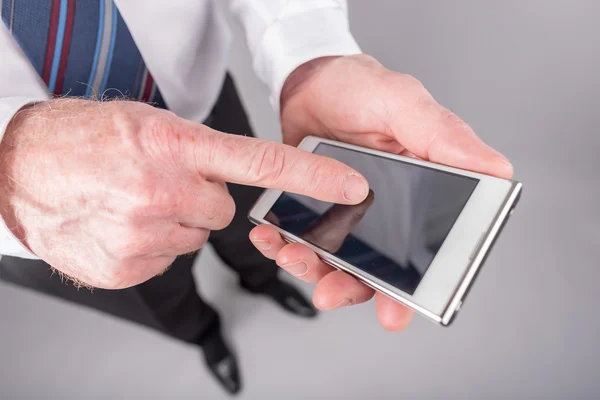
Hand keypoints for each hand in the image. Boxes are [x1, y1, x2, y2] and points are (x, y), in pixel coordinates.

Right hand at [0, 99, 368, 288]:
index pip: (262, 164)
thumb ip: (199, 150)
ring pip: (195, 236)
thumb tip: (234, 180)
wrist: (19, 170)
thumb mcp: (147, 123)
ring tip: (136, 201)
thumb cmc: (82, 140)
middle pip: (225, 211)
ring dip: (175, 221)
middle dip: (202, 198)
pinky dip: (152, 244)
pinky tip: (124, 224)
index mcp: (174, 147)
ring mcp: (143, 234)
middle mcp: (163, 192)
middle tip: (164, 183)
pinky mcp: (127, 267)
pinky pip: (168, 259)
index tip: (350, 187)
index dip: (312, 178)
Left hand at [251, 54, 513, 330]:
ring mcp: (351, 214)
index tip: (399, 307)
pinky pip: (306, 242)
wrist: (309, 84)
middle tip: (332, 293)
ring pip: (340, 262)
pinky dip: (287, 247)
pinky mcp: (318, 212)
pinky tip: (275, 239)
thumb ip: (443, 135)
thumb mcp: (404, 103)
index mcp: (424, 189)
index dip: (418, 285)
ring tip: (295, 256)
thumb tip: (495, 169)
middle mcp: (390, 210)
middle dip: (357, 288)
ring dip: (316, 270)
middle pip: (382, 268)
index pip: (430, 247)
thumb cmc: (360, 88)